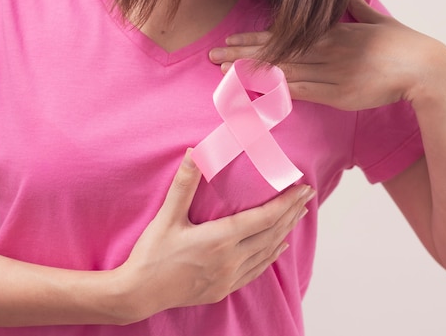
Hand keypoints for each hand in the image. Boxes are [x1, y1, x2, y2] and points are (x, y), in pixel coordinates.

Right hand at [110, 150, 313, 322]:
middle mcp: (231, 259)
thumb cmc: (152, 255)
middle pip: (271, 232)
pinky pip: (257, 270)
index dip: (286, 202)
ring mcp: (229, 276)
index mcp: (220, 239)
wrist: (139, 294)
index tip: (302, 189)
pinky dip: (271, 256)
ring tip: (298, 216)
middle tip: (307, 196)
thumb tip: (194, 152)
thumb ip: (184, 184)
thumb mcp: (167, 216)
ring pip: (267, 251)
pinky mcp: (223, 288)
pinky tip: (278, 248)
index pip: (264, 217)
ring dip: (285, 232)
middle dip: (291, 213)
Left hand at [209, 0, 445, 110]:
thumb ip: (354, 6)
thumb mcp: (374, 19)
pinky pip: (301, 92)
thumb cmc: (401, 43)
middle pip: (275, 52)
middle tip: (212, 56)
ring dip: (251, 73)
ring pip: (282, 71)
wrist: (423, 67)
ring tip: (222, 73)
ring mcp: (329, 72)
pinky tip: (254, 92)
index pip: (283, 35)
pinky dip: (276, 92)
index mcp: (331, 31)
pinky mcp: (336, 93)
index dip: (254, 39)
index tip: (231, 40)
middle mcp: (325, 49)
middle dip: (241, 54)